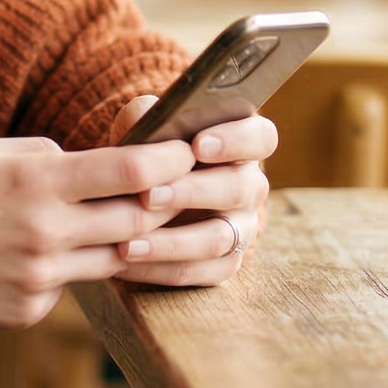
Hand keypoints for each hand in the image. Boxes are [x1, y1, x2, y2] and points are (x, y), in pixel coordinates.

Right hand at [0, 132, 195, 332]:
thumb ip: (39, 155)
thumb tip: (85, 162)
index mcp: (33, 183)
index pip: (128, 171)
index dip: (169, 158)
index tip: (187, 149)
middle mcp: (44, 234)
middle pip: (138, 219)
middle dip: (164, 202)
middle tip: (179, 188)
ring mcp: (38, 280)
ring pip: (112, 258)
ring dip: (124, 238)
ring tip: (126, 219)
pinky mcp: (27, 312)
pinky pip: (68, 287)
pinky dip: (67, 269)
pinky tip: (36, 257)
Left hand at [105, 95, 276, 288]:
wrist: (139, 189)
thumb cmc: (151, 149)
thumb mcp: (148, 125)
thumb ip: (149, 116)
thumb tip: (144, 118)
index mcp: (243, 144)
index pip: (260, 137)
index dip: (235, 140)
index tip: (197, 145)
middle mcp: (250, 186)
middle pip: (238, 189)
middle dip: (191, 192)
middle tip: (148, 195)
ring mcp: (242, 227)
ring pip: (219, 238)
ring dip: (173, 241)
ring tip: (129, 242)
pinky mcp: (224, 262)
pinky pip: (203, 272)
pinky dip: (162, 268)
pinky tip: (127, 260)